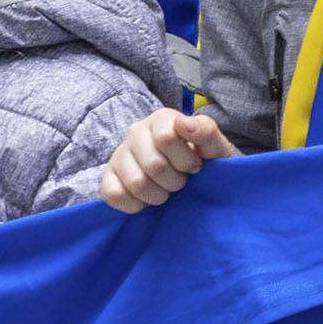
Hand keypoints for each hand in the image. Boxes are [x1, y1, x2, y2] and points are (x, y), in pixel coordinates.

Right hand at [99, 107, 235, 210]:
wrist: (189, 178)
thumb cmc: (203, 159)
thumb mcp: (214, 146)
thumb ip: (206, 132)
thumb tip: (184, 122)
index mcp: (162, 118)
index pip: (166, 138)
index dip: (185, 160)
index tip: (195, 166)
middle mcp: (136, 131)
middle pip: (153, 164)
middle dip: (175, 181)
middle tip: (181, 181)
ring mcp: (119, 154)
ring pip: (135, 183)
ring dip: (157, 195)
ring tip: (166, 189)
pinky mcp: (108, 176)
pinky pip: (113, 195)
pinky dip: (135, 204)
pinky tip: (147, 199)